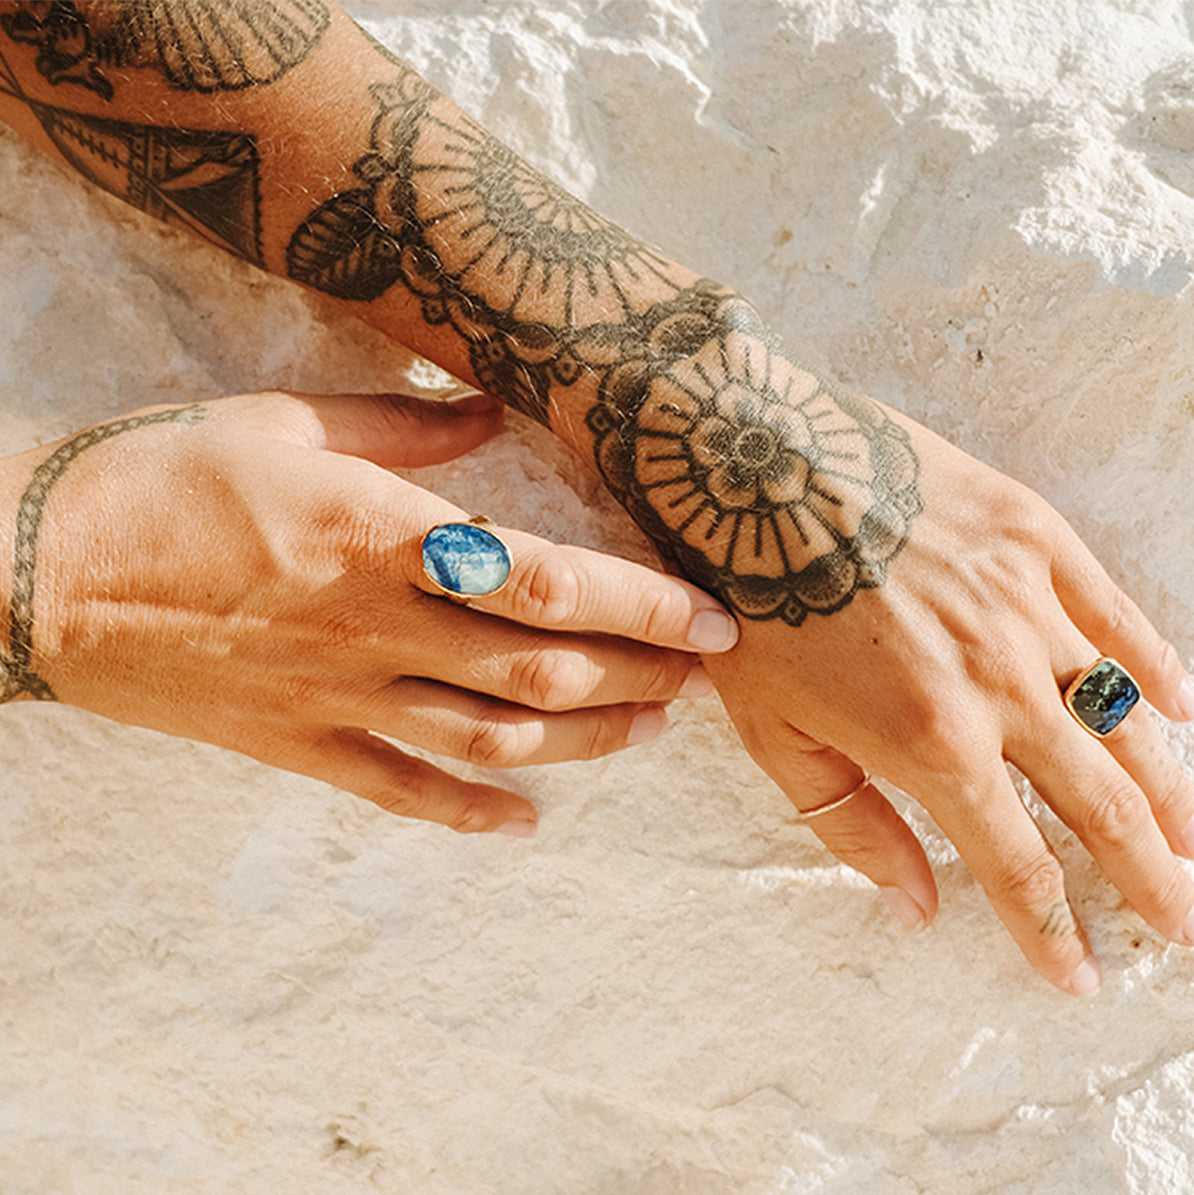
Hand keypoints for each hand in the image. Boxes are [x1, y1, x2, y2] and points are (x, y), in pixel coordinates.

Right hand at [2, 389, 737, 834]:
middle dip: (638, 676)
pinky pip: (399, 792)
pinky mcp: (298, 745)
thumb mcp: (286, 420)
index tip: (713, 619)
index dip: (643, 605)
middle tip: (699, 678)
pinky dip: (470, 812)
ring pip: (491, 736)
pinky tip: (526, 822)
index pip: (548, 579)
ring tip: (647, 732)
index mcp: (382, 536)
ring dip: (584, 741)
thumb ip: (404, 424)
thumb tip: (492, 411)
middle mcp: (377, 628)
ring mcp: (340, 698)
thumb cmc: (166, 478)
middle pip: (541, 668)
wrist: (43, 571)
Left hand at [705, 408, 1193, 995]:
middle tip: (1185, 925)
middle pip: (1104, 805)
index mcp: (932, 743)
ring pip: (1129, 718)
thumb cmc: (746, 607)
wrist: (748, 471)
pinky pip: (1120, 616)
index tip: (1081, 976)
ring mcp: (1028, 606)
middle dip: (1153, 878)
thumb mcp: (774, 734)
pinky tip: (1182, 709)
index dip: (1053, 931)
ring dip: (1174, 791)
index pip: (1017, 863)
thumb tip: (917, 906)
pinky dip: (1159, 669)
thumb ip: (853, 826)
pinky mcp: (1035, 539)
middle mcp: (1000, 684)